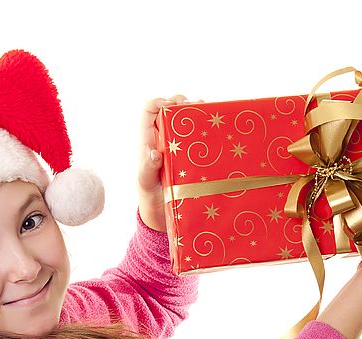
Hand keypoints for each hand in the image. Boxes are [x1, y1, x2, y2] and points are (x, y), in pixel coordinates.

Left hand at [137, 95, 202, 231]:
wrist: (163, 212)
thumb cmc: (150, 195)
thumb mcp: (145, 182)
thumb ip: (147, 168)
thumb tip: (154, 153)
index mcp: (148, 138)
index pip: (149, 109)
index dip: (159, 102)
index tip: (172, 107)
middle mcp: (163, 136)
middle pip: (171, 109)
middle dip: (183, 103)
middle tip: (194, 108)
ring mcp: (178, 144)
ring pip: (187, 119)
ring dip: (198, 112)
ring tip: (207, 112)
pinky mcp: (192, 153)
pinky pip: (199, 134)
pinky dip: (207, 126)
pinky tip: (215, 126)